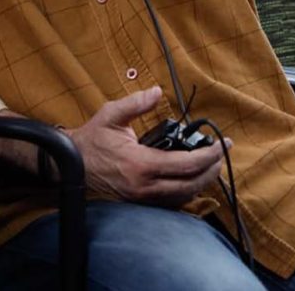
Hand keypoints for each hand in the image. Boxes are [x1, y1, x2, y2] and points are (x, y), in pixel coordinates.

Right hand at [69, 87, 227, 205]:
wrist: (71, 165)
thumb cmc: (91, 140)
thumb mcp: (111, 115)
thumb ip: (136, 103)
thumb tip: (157, 91)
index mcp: (141, 163)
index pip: (188, 163)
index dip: (210, 154)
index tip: (223, 143)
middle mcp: (145, 185)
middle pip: (193, 184)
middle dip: (213, 169)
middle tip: (221, 154)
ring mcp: (143, 198)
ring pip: (185, 196)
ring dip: (202, 181)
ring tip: (210, 165)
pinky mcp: (140, 202)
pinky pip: (172, 201)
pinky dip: (187, 190)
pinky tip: (191, 178)